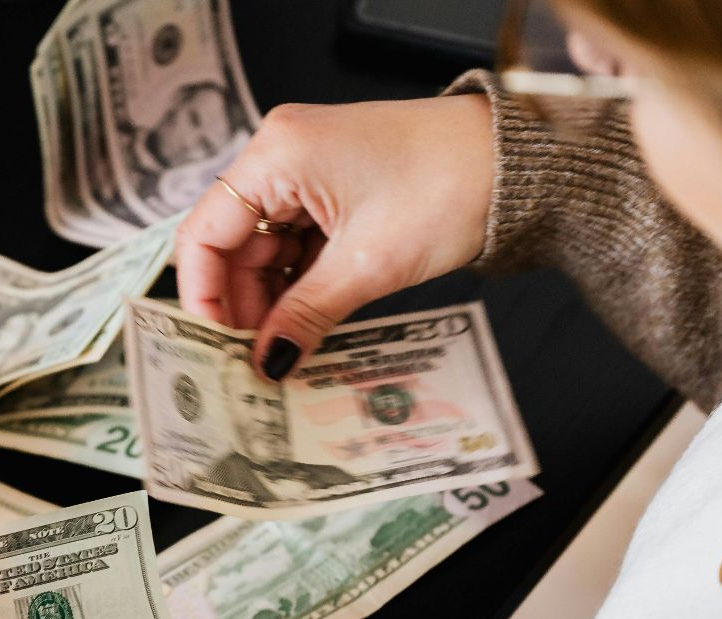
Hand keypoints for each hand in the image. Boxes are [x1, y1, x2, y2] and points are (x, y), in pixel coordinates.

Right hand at [175, 94, 495, 378]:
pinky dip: (301, 282)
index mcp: (276, 154)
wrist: (518, 161)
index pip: (204, 234)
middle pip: (231, 244)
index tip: (216, 346)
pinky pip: (297, 241)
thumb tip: (266, 363)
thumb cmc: (451, 185)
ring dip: (275, 299)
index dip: (203, 296)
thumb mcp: (368, 265)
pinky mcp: (334, 185)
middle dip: (243, 305)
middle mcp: (281, 153)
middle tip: (256, 361)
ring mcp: (307, 168)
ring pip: (265, 248)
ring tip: (288, 349)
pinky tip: (309, 321)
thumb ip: (304, 316)